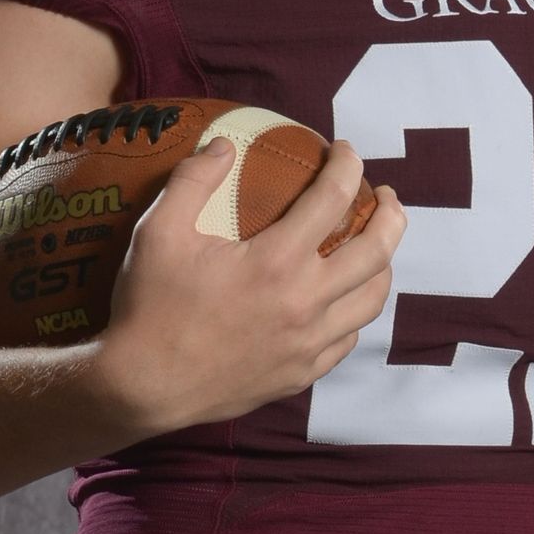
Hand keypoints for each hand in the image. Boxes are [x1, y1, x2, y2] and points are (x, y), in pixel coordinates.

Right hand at [90, 135, 404, 438]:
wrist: (142, 387)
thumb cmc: (148, 306)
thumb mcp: (158, 232)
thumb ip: (192, 180)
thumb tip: (224, 145)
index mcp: (276, 261)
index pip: (334, 198)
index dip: (347, 165)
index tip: (345, 151)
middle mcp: (305, 303)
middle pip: (378, 251)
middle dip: (391, 215)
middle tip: (384, 197)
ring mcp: (308, 344)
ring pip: (372, 300)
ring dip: (382, 265)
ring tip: (373, 246)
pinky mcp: (301, 374)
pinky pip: (347, 339)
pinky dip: (353, 311)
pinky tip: (340, 299)